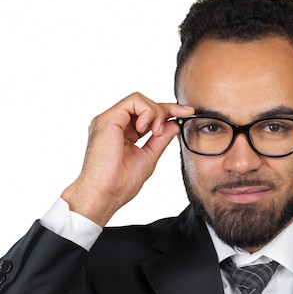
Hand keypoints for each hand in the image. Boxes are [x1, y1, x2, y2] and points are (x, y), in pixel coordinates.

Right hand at [61, 92, 193, 225]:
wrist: (105, 194)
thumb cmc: (120, 184)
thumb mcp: (149, 157)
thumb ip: (160, 139)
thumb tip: (174, 124)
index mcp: (121, 133)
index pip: (146, 115)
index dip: (168, 111)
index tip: (187, 112)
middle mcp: (114, 124)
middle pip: (144, 104)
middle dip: (166, 109)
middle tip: (179, 119)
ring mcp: (109, 120)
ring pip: (139, 100)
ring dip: (156, 113)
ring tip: (157, 133)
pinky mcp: (108, 119)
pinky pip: (133, 101)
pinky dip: (147, 112)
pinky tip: (148, 129)